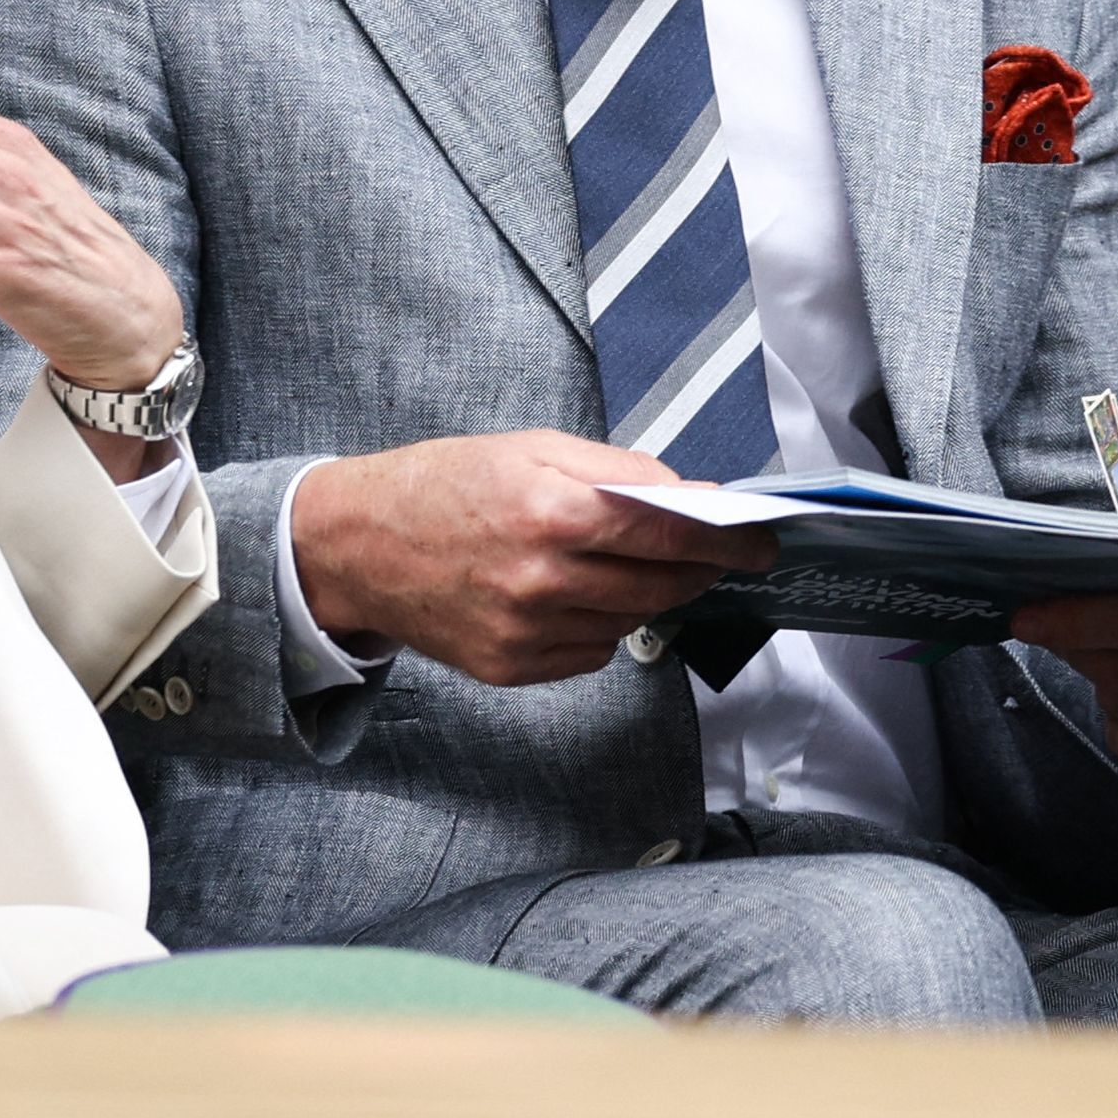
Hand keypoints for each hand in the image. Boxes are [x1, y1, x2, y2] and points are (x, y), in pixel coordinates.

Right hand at [290, 431, 777, 686]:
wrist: (355, 545)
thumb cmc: (443, 484)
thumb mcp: (530, 448)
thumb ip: (615, 471)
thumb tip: (688, 495)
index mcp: (549, 512)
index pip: (669, 536)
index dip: (726, 541)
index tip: (762, 543)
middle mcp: (540, 581)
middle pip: (661, 587)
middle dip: (695, 569)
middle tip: (707, 553)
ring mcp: (525, 632)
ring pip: (630, 622)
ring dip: (641, 595)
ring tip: (611, 564)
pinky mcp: (510, 669)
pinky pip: (590, 653)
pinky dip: (597, 626)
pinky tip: (567, 595)